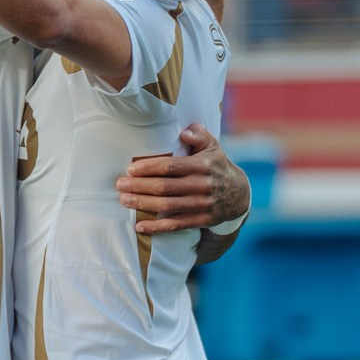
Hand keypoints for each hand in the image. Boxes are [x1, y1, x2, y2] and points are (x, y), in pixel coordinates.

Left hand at [115, 123, 249, 234]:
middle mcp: (202, 186)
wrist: (239, 195)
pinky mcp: (201, 220)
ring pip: (167, 207)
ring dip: (143, 204)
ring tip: (124, 200)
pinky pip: (176, 225)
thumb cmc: (216, 166)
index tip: (131, 169)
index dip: (149, 168)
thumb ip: (198, 135)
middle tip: (119, 185)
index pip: (171, 167)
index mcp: (202, 166)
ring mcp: (202, 205)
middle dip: (140, 186)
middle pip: (165, 187)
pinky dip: (157, 227)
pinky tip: (140, 227)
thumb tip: (184, 132)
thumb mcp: (213, 146)